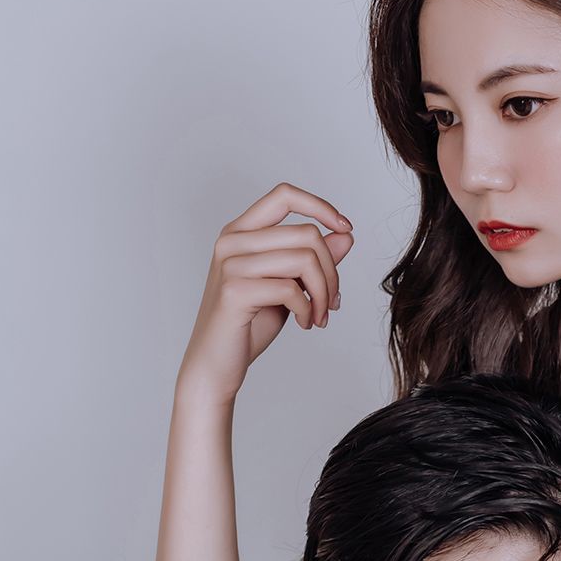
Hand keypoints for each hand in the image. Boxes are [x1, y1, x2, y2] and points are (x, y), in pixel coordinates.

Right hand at [175, 180, 354, 405]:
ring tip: (320, 316)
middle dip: (331, 271)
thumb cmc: (248, 326)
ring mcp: (230, 264)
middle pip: (306, 234)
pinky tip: (305, 323)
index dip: (320, 207)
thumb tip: (345, 236)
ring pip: (304, 259)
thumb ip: (311, 260)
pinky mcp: (234, 290)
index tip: (345, 229)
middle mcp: (232, 241)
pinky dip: (308, 309)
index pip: (284, 195)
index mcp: (241, 232)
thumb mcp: (287, 287)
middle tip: (333, 302)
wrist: (215, 365)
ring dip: (323, 293)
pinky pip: (291, 289)